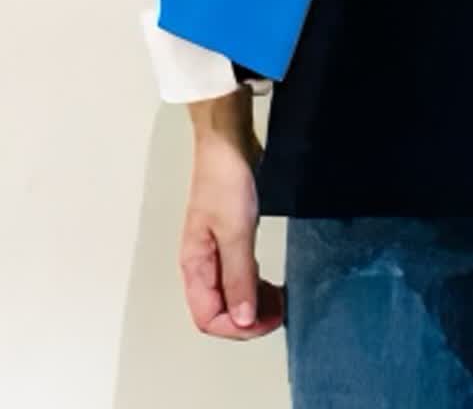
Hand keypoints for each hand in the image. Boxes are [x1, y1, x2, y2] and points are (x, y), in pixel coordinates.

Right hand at [178, 131, 283, 340]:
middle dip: (248, 320)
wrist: (228, 144)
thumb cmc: (224, 179)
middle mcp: (201, 264)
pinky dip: (255, 286)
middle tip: (278, 313)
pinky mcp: (230, 239)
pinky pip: (239, 276)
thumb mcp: (236, 231)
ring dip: (253, 305)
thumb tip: (242, 319)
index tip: (267, 320)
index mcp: (194, 265)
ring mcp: (215, 252)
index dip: (238, 327)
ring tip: (278, 301)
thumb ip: (238, 277)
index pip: (209, 318)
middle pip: (219, 311)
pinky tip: (270, 283)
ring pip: (230, 295)